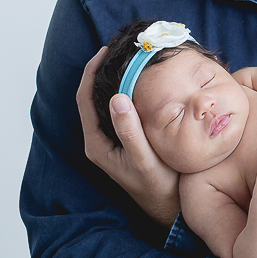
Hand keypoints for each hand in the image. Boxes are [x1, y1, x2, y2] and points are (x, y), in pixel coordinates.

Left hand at [79, 46, 179, 227]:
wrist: (172, 210)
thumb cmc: (159, 189)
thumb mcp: (145, 161)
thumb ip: (130, 132)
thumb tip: (117, 97)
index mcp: (96, 144)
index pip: (84, 98)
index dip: (92, 71)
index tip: (107, 50)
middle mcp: (100, 140)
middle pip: (93, 96)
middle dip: (103, 70)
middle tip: (120, 48)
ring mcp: (112, 140)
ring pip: (106, 101)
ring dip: (115, 79)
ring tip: (131, 58)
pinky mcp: (126, 139)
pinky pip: (121, 109)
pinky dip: (128, 90)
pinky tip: (143, 81)